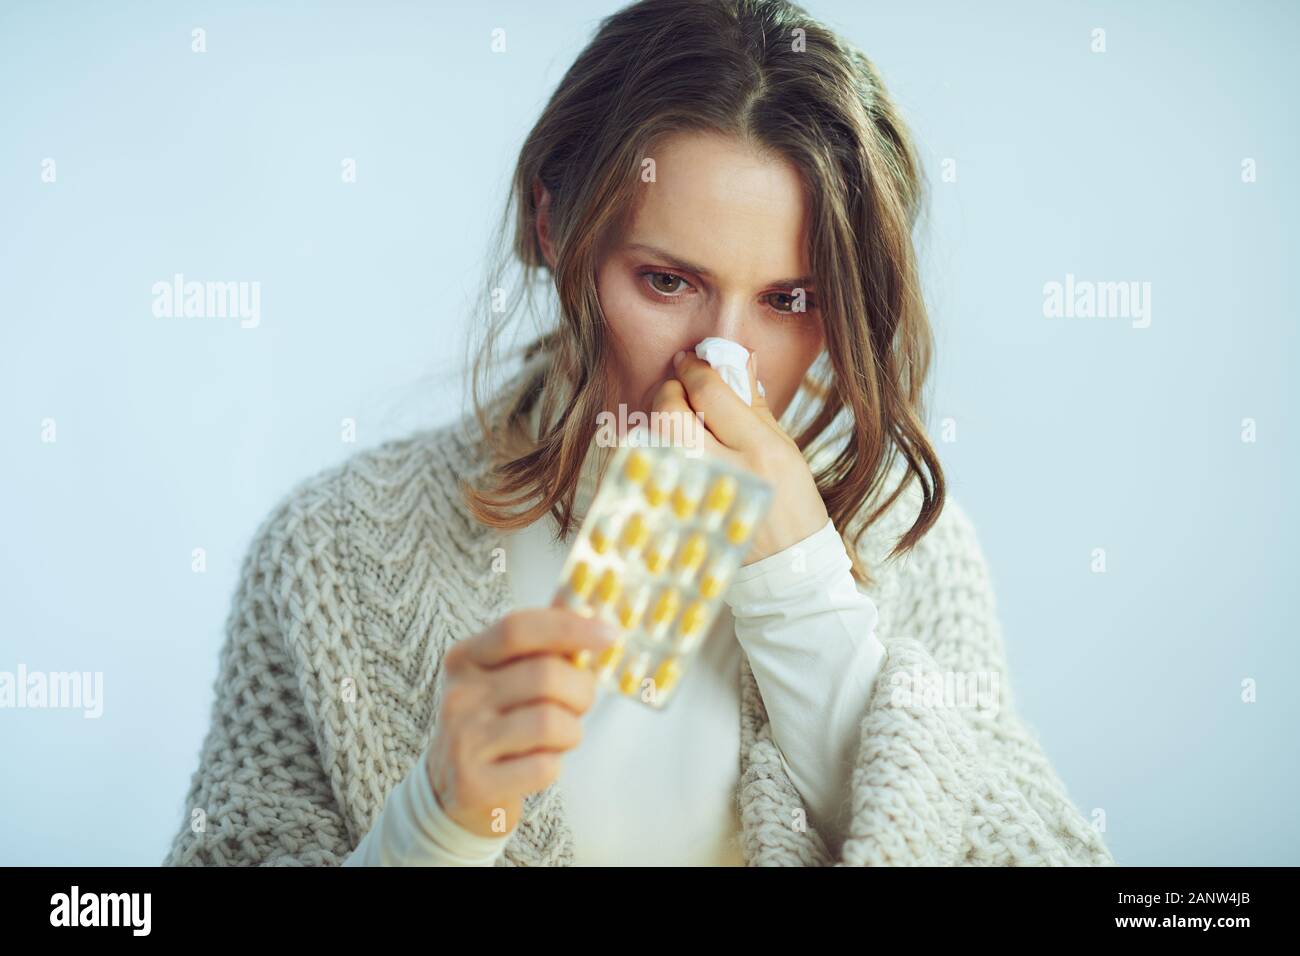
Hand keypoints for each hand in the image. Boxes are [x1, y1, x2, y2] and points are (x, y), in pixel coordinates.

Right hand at [424, 596, 614, 837]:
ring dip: (571, 731)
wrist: (451, 790)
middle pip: (546, 675)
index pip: (518, 628)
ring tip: (558, 736)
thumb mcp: (505, 675)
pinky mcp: (474, 783)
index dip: (570, 626)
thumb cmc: (495, 721)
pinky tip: (536, 763)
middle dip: (582, 690)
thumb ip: (543, 641)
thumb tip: (592, 602)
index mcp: (466, 657)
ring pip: (551, 722)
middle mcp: (458, 694)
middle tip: (583, 701)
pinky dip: (554, 765)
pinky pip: (544, 767)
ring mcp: (462, 740)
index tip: (611, 633)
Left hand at [645, 349, 828, 564]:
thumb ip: (754, 405)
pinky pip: (655, 469)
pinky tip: (673, 450)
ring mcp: (698, 494)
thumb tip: (737, 362)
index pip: (711, 394)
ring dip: (661, 422)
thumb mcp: (785, 448)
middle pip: (671, 415)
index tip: (688, 360)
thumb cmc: (792, 503)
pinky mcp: (680, 511)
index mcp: (760, 449)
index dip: (693, 369)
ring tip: (678, 420)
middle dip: (668, 391)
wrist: (787, 565)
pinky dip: (658, 451)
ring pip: (657, 441)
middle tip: (678, 388)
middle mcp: (726, 470)